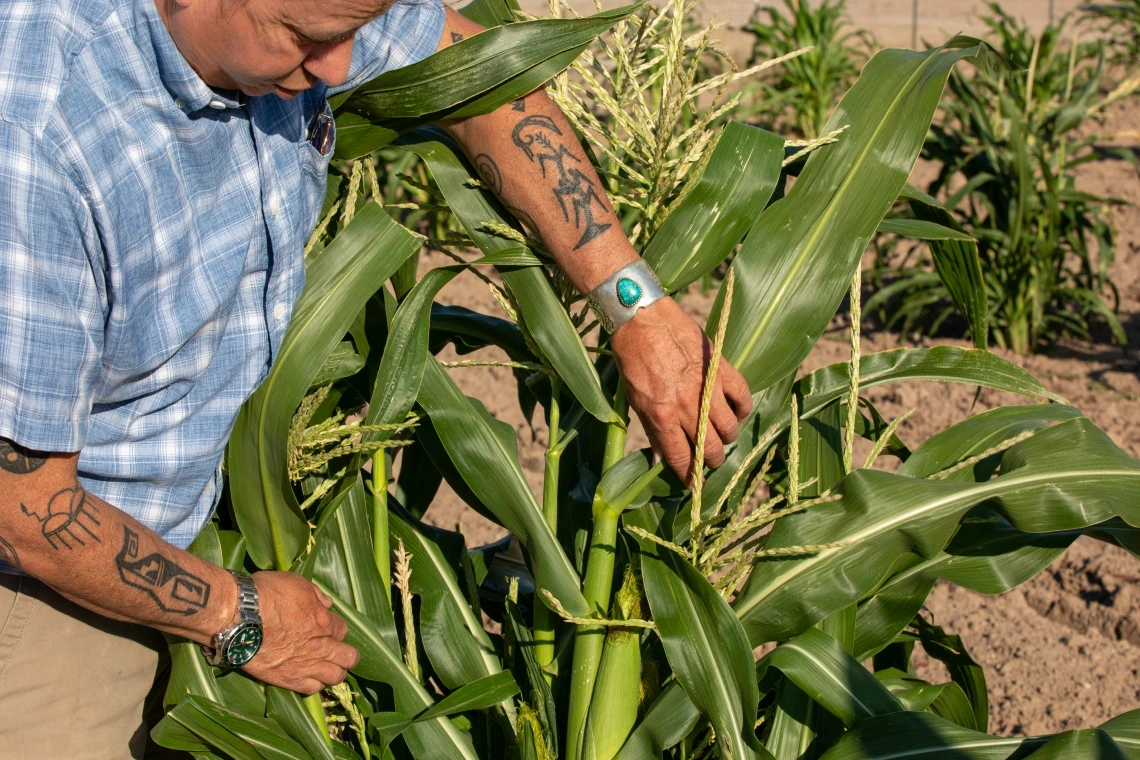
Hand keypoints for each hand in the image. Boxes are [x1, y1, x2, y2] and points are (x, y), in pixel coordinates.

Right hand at [240, 571, 359, 694]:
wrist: (240, 619)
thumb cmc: (267, 595)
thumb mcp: (296, 583)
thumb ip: (316, 595)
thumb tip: (327, 603)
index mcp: (324, 621)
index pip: (343, 630)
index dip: (336, 629)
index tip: (328, 627)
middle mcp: (320, 646)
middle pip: (348, 657)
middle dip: (348, 655)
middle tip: (341, 653)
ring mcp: (306, 665)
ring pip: (335, 677)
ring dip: (335, 672)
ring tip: (329, 669)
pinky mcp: (288, 680)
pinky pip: (312, 689)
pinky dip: (315, 685)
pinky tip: (310, 679)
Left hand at [611, 297, 752, 482]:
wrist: (642, 318)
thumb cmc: (633, 359)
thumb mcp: (635, 399)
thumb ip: (652, 429)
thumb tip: (663, 457)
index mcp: (662, 417)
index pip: (682, 458)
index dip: (690, 477)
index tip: (696, 486)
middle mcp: (687, 407)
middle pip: (709, 448)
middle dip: (711, 461)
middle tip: (710, 459)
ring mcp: (708, 388)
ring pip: (729, 429)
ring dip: (727, 437)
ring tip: (721, 434)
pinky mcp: (722, 368)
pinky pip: (743, 398)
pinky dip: (743, 409)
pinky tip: (736, 411)